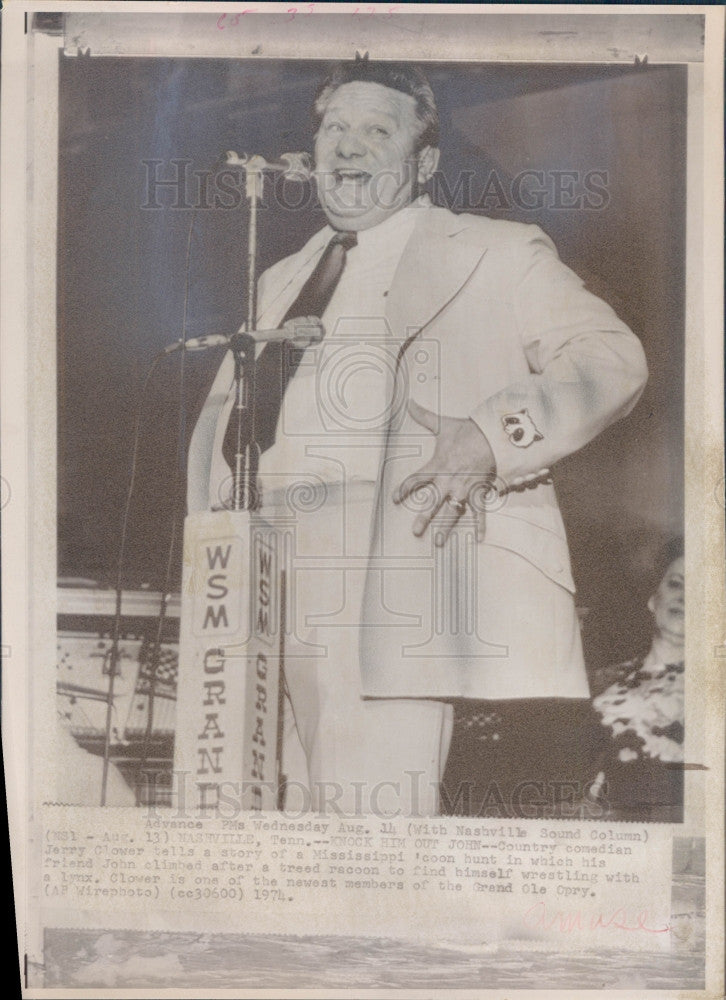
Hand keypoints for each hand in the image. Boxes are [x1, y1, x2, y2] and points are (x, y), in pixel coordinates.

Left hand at [392, 400, 495, 545]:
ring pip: (452, 512)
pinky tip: (479, 539)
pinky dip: (480, 525)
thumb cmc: (465, 431)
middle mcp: (447, 481)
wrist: (489, 436)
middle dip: (423, 518)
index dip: (404, 489)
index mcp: (436, 467)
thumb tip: (409, 401)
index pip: (415, 480)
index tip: (395, 498)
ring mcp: (463, 488)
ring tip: (439, 542)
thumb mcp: (442, 423)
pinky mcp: (478, 491)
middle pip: (432, 503)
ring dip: (446, 527)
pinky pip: (479, 511)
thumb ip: (424, 415)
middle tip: (415, 531)